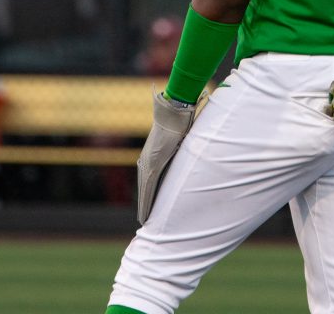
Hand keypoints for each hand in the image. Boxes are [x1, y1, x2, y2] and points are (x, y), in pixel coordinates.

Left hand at [137, 90, 195, 224]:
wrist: (174, 113)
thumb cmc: (179, 122)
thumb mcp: (180, 141)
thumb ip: (181, 150)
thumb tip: (190, 152)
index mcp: (152, 155)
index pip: (148, 180)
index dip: (148, 194)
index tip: (148, 206)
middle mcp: (146, 160)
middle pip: (144, 187)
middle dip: (144, 203)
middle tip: (144, 219)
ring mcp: (147, 162)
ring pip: (144, 190)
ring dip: (144, 206)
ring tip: (144, 220)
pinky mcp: (152, 164)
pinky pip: (148, 188)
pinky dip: (146, 202)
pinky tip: (145, 213)